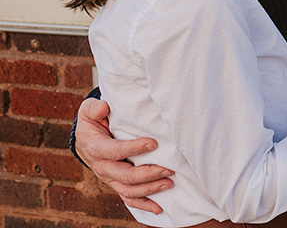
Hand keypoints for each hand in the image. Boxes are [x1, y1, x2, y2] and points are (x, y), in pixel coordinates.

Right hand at [75, 98, 173, 213]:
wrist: (86, 139)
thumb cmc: (92, 122)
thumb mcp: (89, 111)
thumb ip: (95, 108)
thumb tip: (105, 107)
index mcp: (96, 148)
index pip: (115, 151)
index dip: (133, 148)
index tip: (154, 143)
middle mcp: (102, 167)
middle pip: (125, 176)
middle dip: (148, 174)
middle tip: (169, 169)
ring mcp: (110, 178)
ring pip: (128, 190)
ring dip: (150, 189)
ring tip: (169, 183)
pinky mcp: (117, 183)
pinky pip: (129, 199)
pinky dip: (144, 205)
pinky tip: (159, 209)